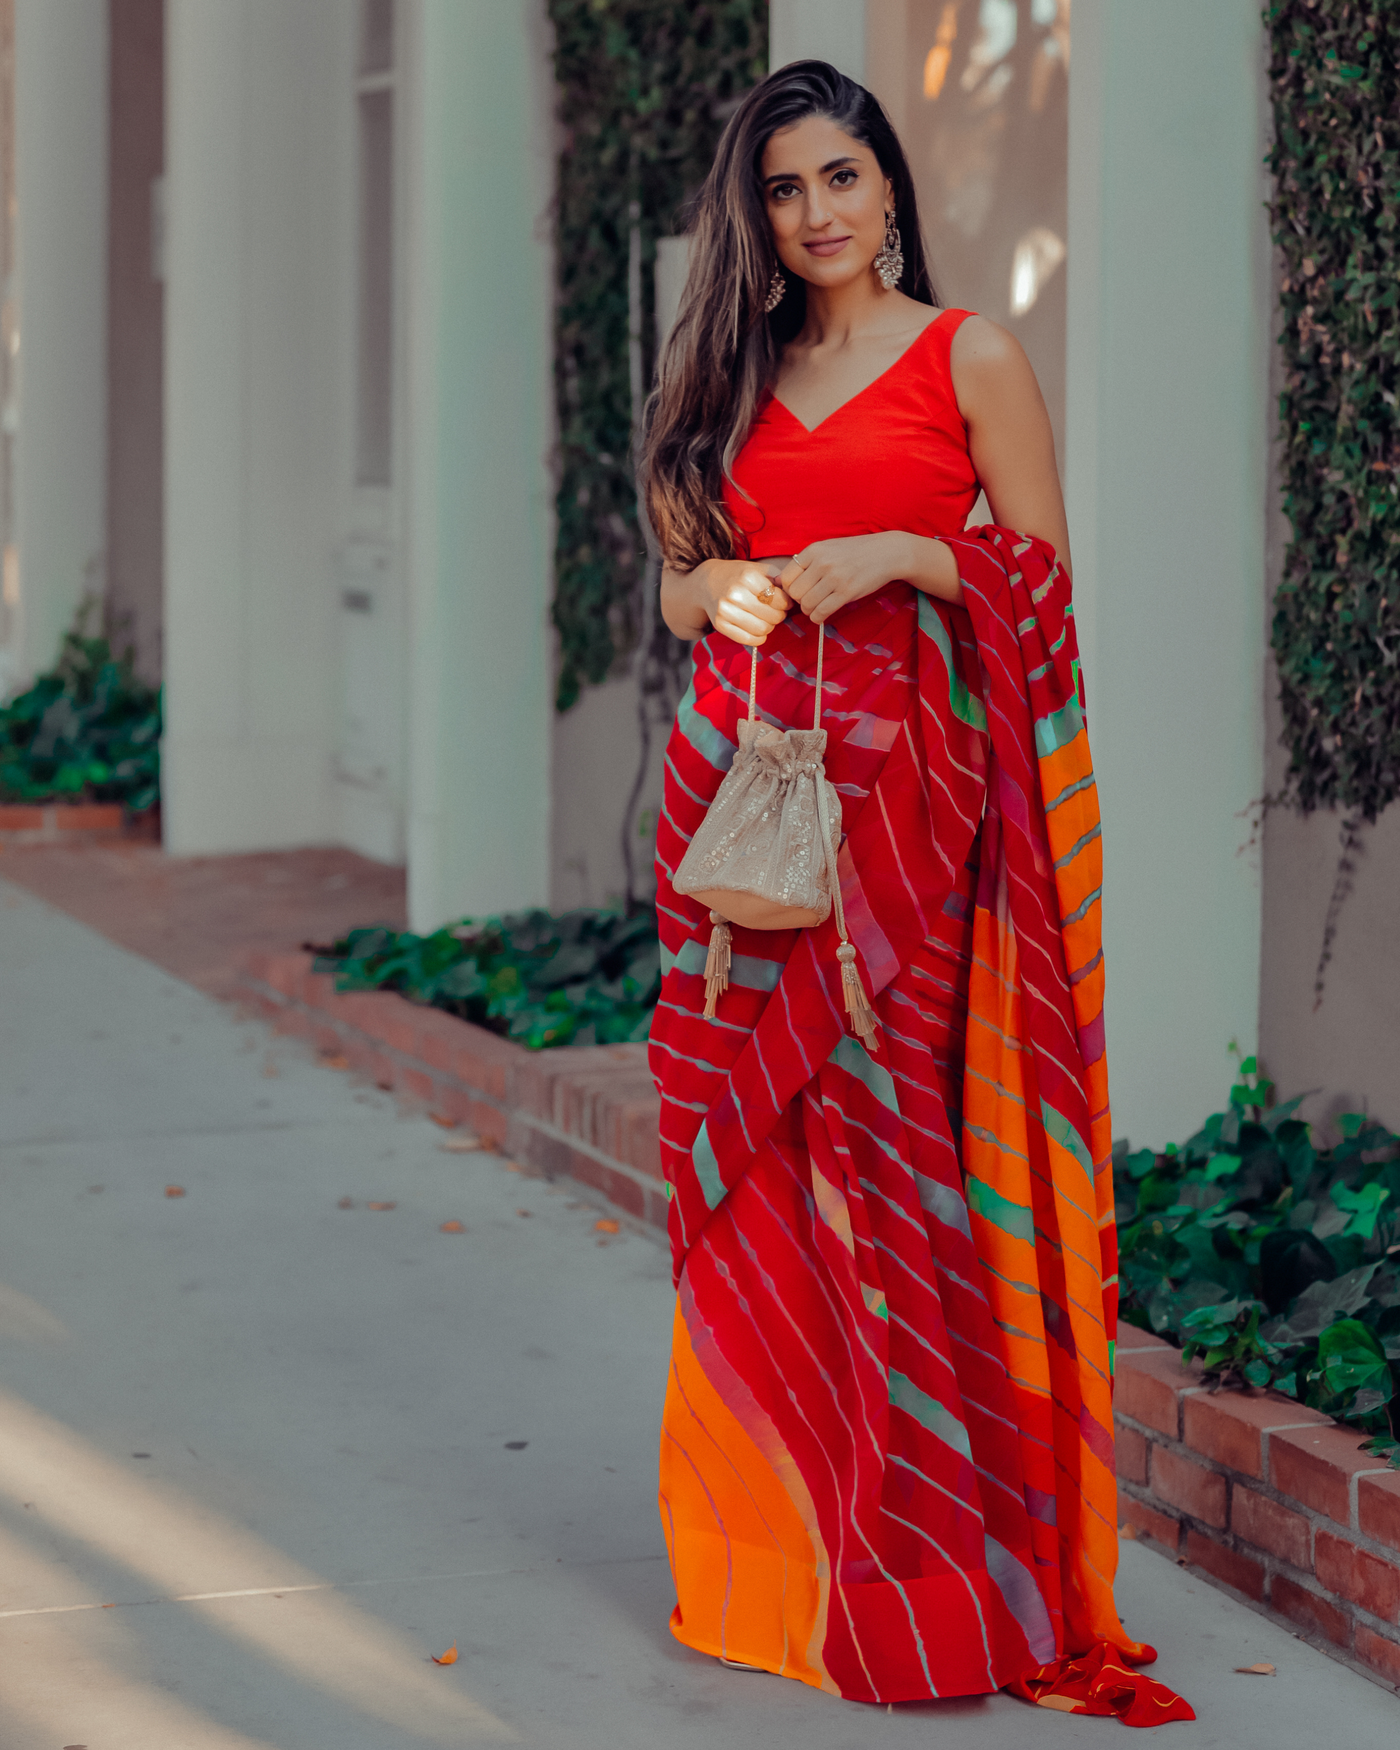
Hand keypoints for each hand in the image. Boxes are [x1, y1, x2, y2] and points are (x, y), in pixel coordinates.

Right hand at [700, 558, 792, 647]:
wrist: (708, 582)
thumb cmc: (740, 576)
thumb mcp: (760, 569)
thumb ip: (779, 579)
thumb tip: (794, 596)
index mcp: (748, 576)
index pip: (780, 600)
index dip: (786, 604)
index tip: (784, 602)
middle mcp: (735, 593)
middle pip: (773, 616)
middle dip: (779, 616)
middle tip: (775, 612)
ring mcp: (725, 610)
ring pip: (762, 630)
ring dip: (769, 627)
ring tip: (766, 619)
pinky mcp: (719, 624)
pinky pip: (749, 640)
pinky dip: (758, 638)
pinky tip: (757, 629)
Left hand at [777, 532, 916, 624]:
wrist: (886, 552)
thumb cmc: (854, 552)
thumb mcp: (827, 548)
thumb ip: (806, 562)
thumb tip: (779, 581)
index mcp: (814, 550)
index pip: (786, 577)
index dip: (789, 588)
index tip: (799, 590)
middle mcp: (822, 563)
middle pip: (795, 593)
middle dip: (799, 601)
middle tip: (809, 599)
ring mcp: (835, 578)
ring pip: (807, 605)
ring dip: (809, 610)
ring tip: (817, 606)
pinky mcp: (847, 592)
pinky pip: (822, 612)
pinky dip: (818, 617)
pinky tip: (822, 614)